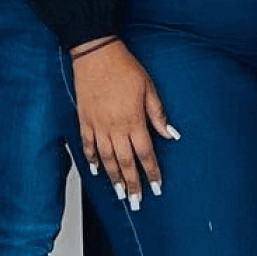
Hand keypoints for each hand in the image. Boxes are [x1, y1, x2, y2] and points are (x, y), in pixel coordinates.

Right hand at [71, 39, 178, 206]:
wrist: (96, 54)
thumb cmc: (124, 67)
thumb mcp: (149, 88)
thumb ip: (158, 114)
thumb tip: (171, 135)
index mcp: (133, 120)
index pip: (145, 154)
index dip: (152, 172)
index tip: (157, 187)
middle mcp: (115, 127)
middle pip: (125, 163)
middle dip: (132, 184)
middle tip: (136, 202)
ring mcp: (97, 125)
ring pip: (106, 159)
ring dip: (113, 178)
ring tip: (119, 193)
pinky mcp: (84, 120)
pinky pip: (87, 145)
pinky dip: (91, 159)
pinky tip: (96, 170)